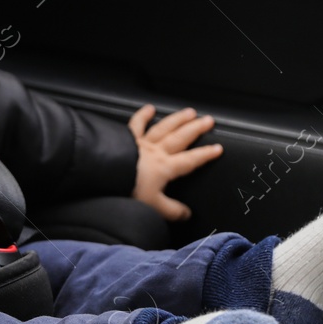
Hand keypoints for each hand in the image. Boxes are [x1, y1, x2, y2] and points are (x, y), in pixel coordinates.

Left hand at [128, 104, 222, 221]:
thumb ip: (172, 210)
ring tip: (189, 112)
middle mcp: (156, 151)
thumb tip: (186, 215)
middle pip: (180, 137)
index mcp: (165, 167)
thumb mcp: (154, 206)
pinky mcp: (126, 139)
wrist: (105, 176)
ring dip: (177, 119)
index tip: (217, 148)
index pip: (190, 160)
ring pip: (164, 127)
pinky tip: (149, 108)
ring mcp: (141, 143)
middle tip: (208, 120)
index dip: (205, 155)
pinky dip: (142, 115)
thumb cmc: (128, 189)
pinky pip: (136, 124)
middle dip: (196, 129)